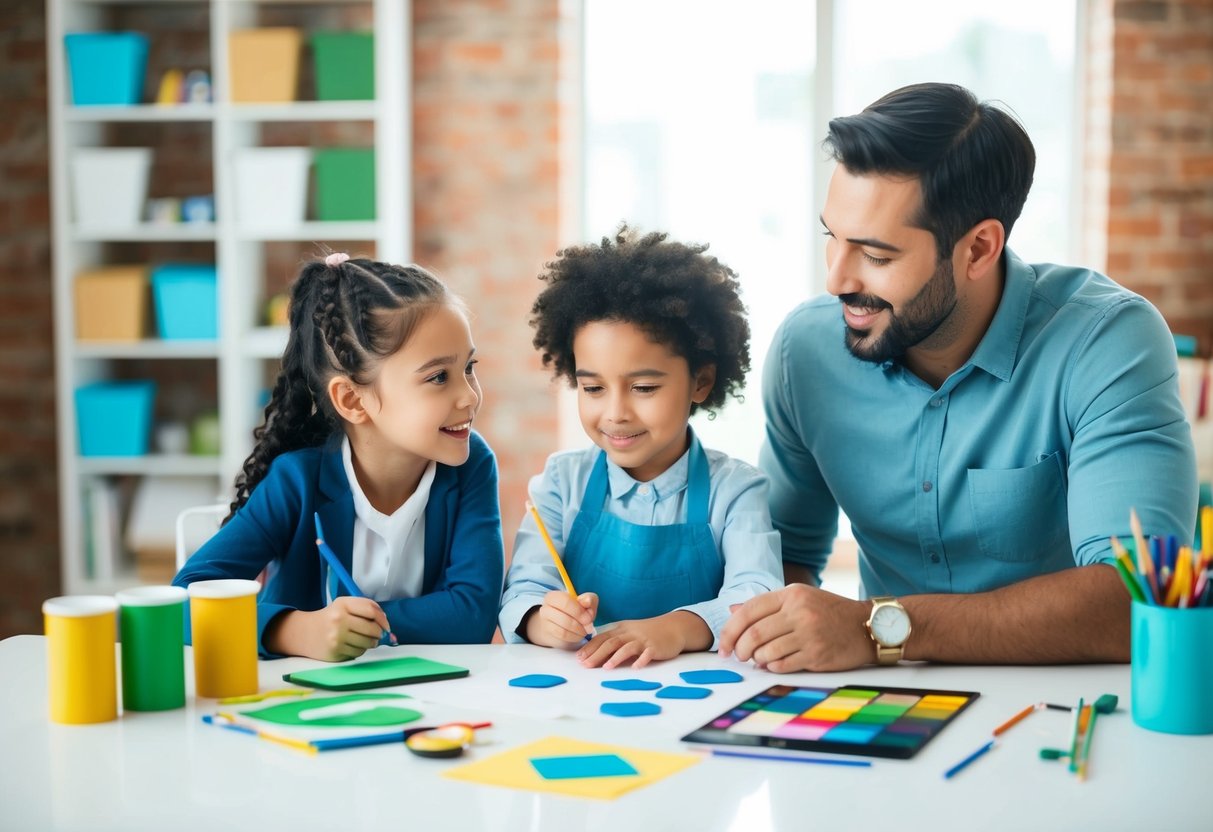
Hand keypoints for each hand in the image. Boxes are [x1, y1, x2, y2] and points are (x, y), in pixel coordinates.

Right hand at [266, 596, 388, 661]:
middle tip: (380, 635)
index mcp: (343, 604)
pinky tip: (355, 645)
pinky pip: (358, 652)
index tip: (386, 625)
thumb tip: (386, 623)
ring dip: (372, 643)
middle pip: (372, 628)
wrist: (305, 633)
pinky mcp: (335, 651)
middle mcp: (339, 619)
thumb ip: (365, 609)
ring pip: (367, 642)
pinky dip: (361, 650)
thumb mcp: (344, 606)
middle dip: (380, 633)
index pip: (371, 610)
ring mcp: (336, 636)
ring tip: (369, 640)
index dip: (383, 619)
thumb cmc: (330, 618)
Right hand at [525, 590, 597, 647]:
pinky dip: (574, 637)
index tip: (589, 617)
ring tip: (585, 630)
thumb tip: (586, 601)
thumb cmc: (574, 611)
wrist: (561, 625)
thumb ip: (589, 599)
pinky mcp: (549, 635)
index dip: (579, 610)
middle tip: (589, 625)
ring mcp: (545, 624)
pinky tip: (578, 635)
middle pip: (564, 618)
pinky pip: (563, 638)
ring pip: (563, 631)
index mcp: (553, 597)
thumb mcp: (585, 602)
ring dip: (578, 632)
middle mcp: (545, 609)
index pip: (565, 601)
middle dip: (580, 623)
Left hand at [576, 611, 708, 668]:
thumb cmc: (648, 632)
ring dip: (616, 657)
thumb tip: (595, 653)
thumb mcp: (629, 632)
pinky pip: (648, 654)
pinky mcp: (655, 647)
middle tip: (586, 665)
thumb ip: (614, 640)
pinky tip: (636, 667)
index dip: (590, 648)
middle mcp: (630, 633)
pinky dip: (641, 660)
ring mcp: (643, 640)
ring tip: (607, 667)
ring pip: (627, 647)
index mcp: (621, 629)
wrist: (673, 627)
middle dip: (597, 654)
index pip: (602, 638)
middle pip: (611, 642)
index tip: (579, 658)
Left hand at [717, 585, 870, 671]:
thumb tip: (732, 611)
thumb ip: (767, 606)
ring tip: (758, 659)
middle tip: (738, 657)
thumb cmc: (829, 612)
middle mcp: (799, 612)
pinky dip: (772, 667)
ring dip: (757, 660)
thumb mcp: (800, 598)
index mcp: (791, 594)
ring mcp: (809, 634)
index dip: (730, 630)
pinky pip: (783, 665)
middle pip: (754, 634)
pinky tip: (773, 664)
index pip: (749, 611)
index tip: (724, 645)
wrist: (867, 626)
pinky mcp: (817, 654)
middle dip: (740, 649)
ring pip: (766, 652)